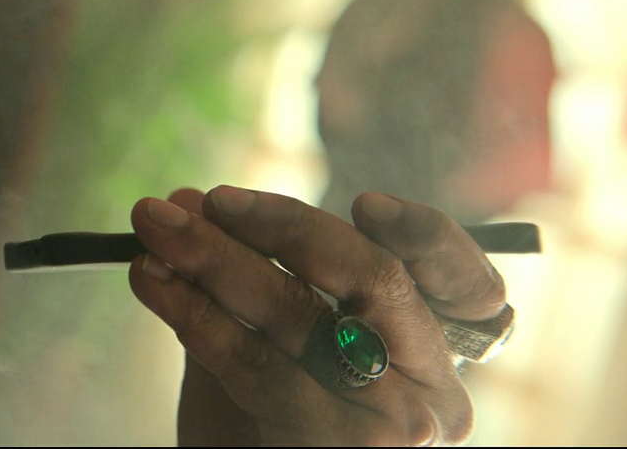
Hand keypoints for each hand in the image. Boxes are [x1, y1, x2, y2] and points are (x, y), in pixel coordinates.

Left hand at [128, 187, 507, 444]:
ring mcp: (391, 428)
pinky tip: (153, 283)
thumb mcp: (267, 344)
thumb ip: (242, 274)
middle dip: (281, 225)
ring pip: (303, 317)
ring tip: (154, 235)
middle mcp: (430, 392)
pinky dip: (195, 314)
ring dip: (215, 261)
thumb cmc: (263, 427)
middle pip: (373, 279)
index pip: (472, 287)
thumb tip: (187, 200)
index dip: (429, 237)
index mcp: (436, 356)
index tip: (366, 202)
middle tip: (202, 200)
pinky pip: (256, 364)